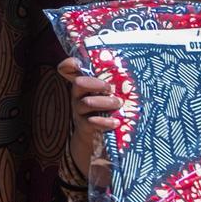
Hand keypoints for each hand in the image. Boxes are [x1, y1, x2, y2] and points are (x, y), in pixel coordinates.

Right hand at [58, 57, 121, 172]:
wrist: (97, 138)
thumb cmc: (108, 110)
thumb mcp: (106, 95)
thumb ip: (110, 84)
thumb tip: (133, 68)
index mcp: (83, 85)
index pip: (68, 69)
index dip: (70, 64)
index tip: (81, 64)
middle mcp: (78, 96)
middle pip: (78, 83)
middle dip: (97, 84)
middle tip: (111, 88)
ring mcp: (79, 111)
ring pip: (87, 102)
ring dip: (105, 102)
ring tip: (118, 104)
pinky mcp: (84, 126)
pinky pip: (91, 122)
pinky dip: (105, 121)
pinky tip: (116, 122)